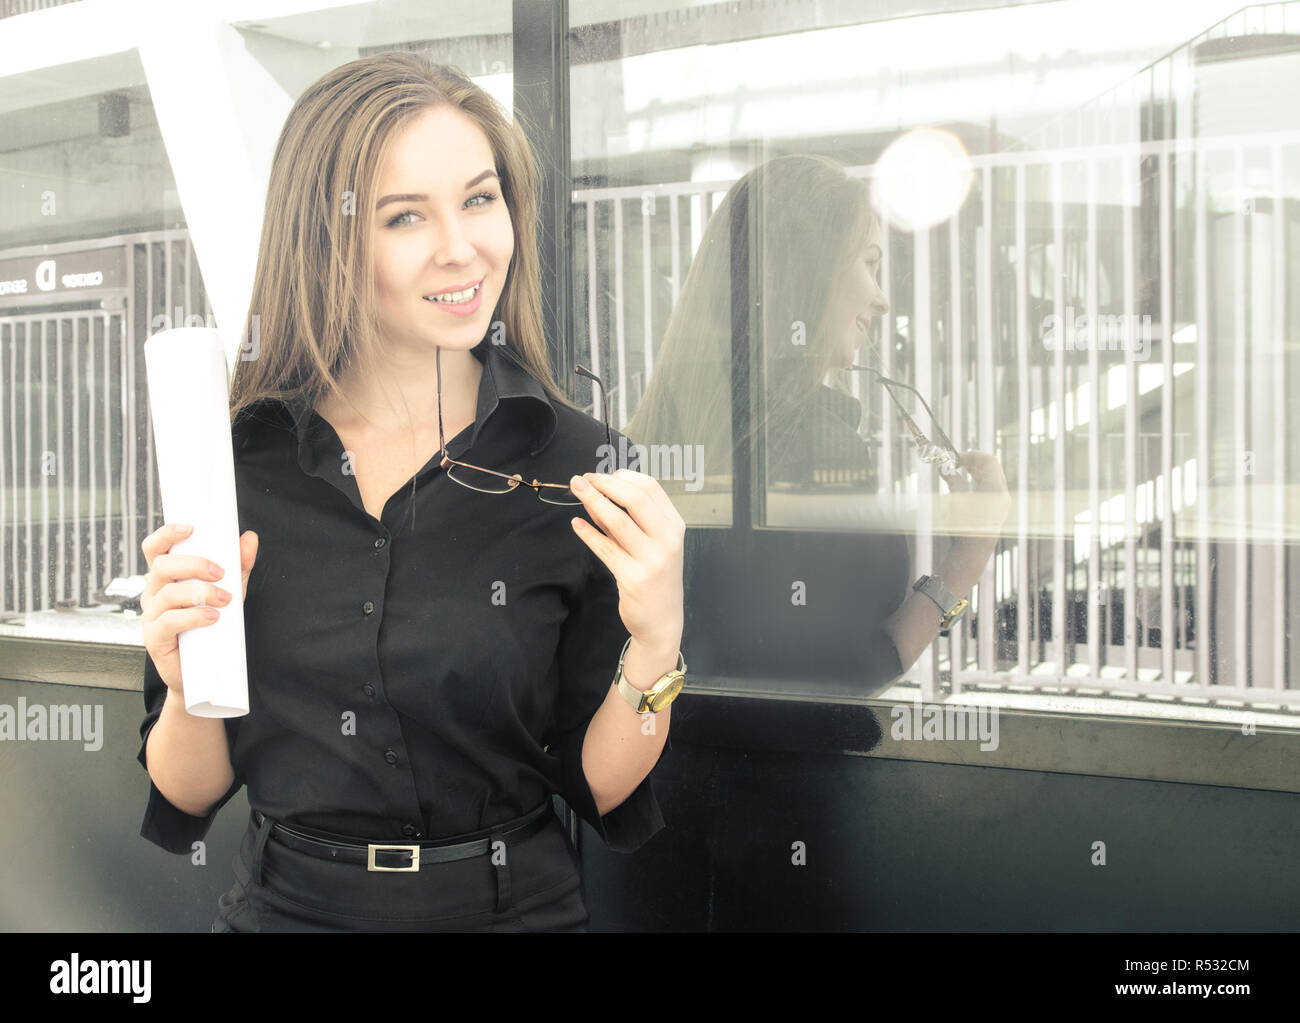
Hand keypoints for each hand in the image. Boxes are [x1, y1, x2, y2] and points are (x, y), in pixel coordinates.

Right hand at [140, 523, 258, 696]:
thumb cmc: (211, 626)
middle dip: (193, 564)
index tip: (191, 528)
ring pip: (166, 593)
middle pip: (161, 566)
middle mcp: (153, 593)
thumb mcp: (230, 592)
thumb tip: (249, 538)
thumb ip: (239, 566)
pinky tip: (213, 617)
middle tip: (220, 573)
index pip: (155, 548)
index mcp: (166, 577)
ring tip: (225, 599)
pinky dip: (193, 616)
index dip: (167, 534)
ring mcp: (150, 616)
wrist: (203, 672)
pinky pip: (168, 621)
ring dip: (199, 592)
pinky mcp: (154, 638)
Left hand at [567, 468, 684, 650]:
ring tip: (575, 491)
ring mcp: (652, 560)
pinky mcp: (634, 578)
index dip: (623, 476)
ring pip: (618, 521)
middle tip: (583, 479)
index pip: (650, 488)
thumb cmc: (655, 577)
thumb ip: (627, 519)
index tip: (601, 475)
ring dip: (593, 501)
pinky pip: (605, 549)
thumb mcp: (650, 544)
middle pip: (636, 499)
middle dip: (605, 484)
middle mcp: (668, 540)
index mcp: (675, 526)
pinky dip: (588, 533)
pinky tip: (576, 524)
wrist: (662, 620)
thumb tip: (596, 493)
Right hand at [941, 450, 1010, 534]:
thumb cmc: (964, 525)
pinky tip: (968, 484)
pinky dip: (981, 481)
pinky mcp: (999, 508)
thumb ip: (952, 480)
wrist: (974, 549)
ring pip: (993, 476)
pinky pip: (993, 486)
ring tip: (961, 471)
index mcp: (994, 488)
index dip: (972, 456)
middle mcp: (1002, 492)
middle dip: (975, 462)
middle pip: (992, 467)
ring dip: (977, 471)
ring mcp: (1002, 501)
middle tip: (958, 462)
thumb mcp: (956, 499)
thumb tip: (942, 465)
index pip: (989, 460)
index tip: (957, 458)